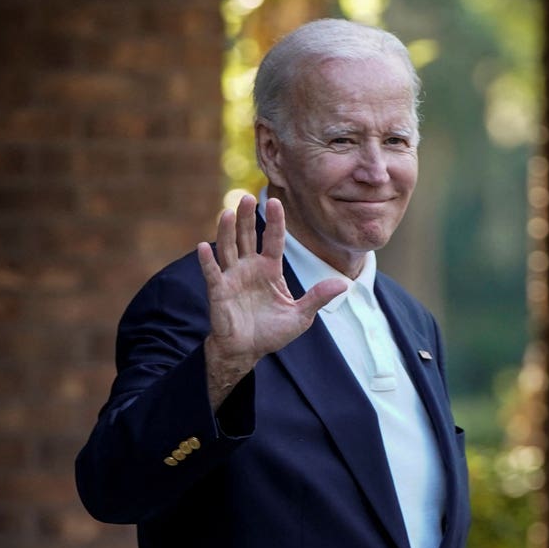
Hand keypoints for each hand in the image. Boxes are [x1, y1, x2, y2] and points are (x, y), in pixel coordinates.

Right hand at [197, 195, 346, 409]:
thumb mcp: (301, 316)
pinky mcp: (218, 291)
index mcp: (270, 269)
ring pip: (228, 248)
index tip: (276, 201)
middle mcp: (250, 268)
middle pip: (247, 236)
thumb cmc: (272, 331)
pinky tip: (204, 246)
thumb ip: (318, 297)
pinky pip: (212, 273)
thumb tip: (344, 283)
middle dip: (246, 217)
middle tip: (246, 197)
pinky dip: (208, 261)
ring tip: (226, 212)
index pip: (273, 239)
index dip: (275, 221)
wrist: (247, 350)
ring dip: (226, 231)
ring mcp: (233, 277)